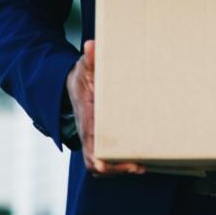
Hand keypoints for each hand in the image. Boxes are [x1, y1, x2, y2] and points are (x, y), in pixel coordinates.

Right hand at [67, 40, 144, 176]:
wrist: (73, 84)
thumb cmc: (81, 77)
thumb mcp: (84, 67)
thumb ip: (90, 59)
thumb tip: (91, 45)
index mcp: (86, 120)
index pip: (89, 145)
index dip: (99, 158)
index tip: (108, 163)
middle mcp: (89, 133)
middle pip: (96, 163)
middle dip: (115, 169)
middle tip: (138, 166)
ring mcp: (95, 138)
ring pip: (103, 164)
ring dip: (120, 168)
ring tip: (142, 165)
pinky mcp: (104, 138)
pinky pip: (109, 157)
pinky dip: (121, 162)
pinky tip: (140, 158)